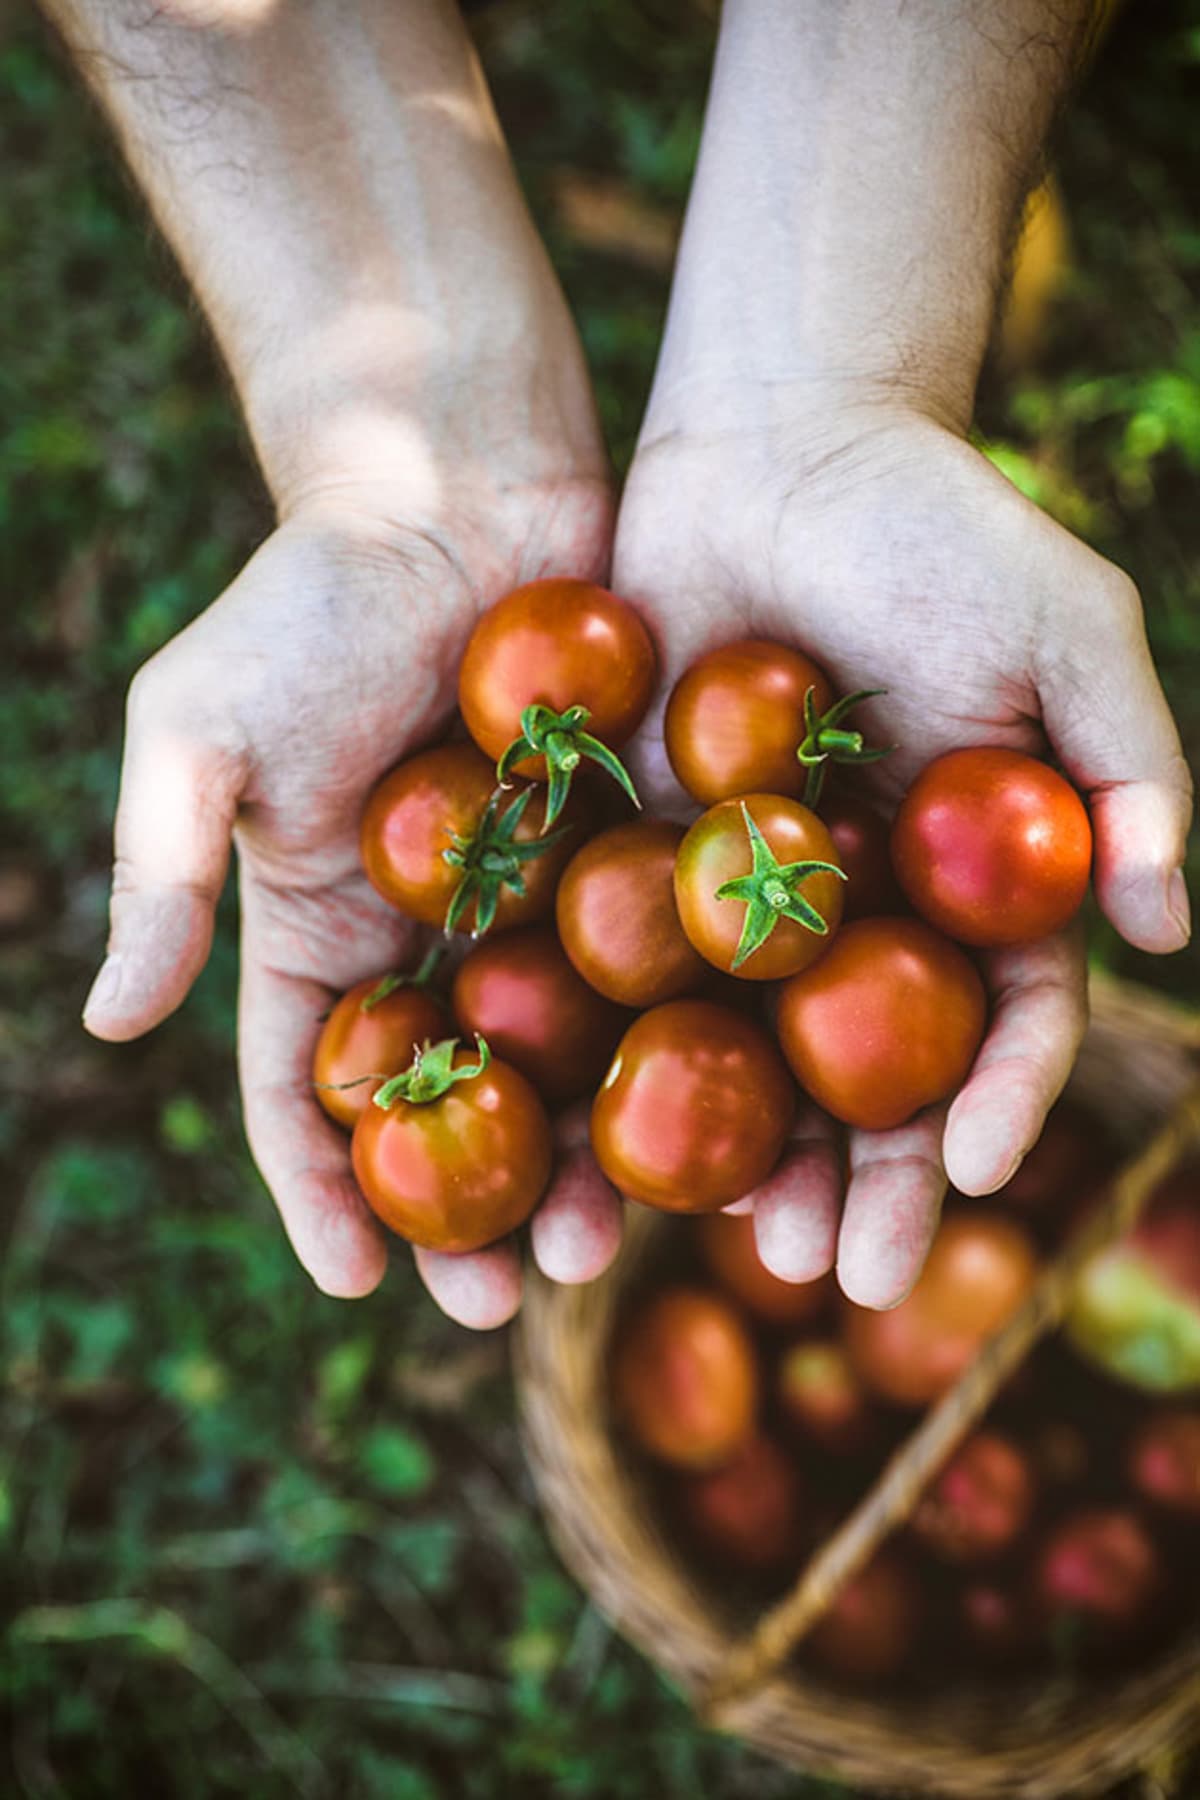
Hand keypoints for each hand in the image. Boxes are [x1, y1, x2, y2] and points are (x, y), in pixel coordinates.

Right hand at [83, 453, 624, 1327]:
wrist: (456, 486)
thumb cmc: (308, 596)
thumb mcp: (199, 725)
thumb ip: (161, 871)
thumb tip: (110, 1025)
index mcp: (320, 930)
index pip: (309, 1089)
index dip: (323, 1190)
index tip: (362, 1281)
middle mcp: (431, 940)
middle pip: (446, 1109)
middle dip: (467, 1209)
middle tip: (509, 1298)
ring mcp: (537, 906)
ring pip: (558, 1066)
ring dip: (575, 1161)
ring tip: (610, 1242)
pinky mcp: (630, 856)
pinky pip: (654, 971)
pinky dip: (675, 1047)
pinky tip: (714, 1119)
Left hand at [614, 398, 1191, 1306]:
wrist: (774, 441)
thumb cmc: (938, 521)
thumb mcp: (1063, 623)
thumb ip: (1128, 763)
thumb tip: (1164, 930)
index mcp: (971, 885)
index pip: (999, 1023)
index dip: (995, 1103)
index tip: (976, 1179)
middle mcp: (861, 915)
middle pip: (868, 1075)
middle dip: (864, 1177)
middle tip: (840, 1271)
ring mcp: (745, 898)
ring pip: (743, 1054)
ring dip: (737, 1152)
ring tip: (721, 1237)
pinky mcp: (638, 858)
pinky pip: (622, 971)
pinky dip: (612, 1051)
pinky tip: (585, 1126)